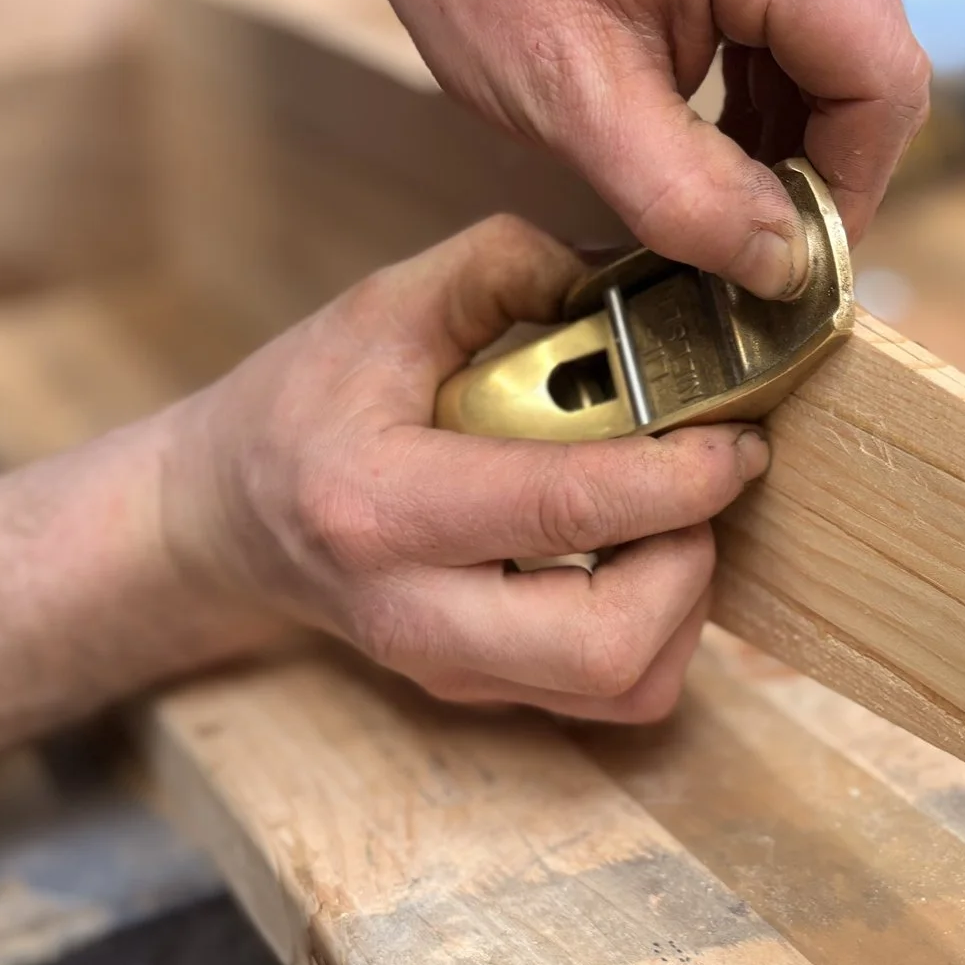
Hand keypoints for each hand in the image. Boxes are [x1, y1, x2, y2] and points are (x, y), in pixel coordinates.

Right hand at [159, 217, 768, 720]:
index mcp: (382, 506)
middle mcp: (416, 612)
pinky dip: (661, 631)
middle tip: (704, 488)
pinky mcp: (485, 696)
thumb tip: (642, 275)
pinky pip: (615, 696)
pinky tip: (643, 556)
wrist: (224, 521)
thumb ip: (509, 268)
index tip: (740, 436)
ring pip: (627, 688)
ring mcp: (452, 671)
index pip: (566, 509)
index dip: (680, 477)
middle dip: (691, 565)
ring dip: (686, 602)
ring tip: (673, 517)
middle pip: (608, 647)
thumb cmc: (306, 404)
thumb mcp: (386, 306)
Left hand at [293, 0, 930, 297]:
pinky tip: (718, 134)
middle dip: (820, 162)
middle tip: (750, 243)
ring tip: (722, 193)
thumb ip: (689, 201)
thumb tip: (787, 270)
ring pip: (848, 40)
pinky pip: (814, 8)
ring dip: (798, 129)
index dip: (850, 188)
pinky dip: (778, 83)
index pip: (878, 78)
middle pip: (873, 58)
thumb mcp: (571, 104)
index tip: (793, 265)